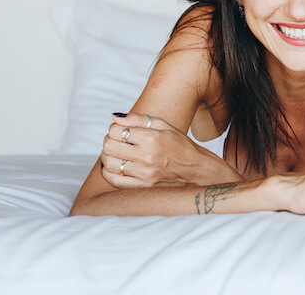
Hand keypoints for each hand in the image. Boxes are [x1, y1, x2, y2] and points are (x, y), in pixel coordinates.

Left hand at [100, 113, 240, 187]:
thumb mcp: (164, 125)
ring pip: (109, 163)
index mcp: (151, 138)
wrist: (196, 169)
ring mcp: (143, 174)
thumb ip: (139, 119)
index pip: (115, 130)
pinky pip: (114, 180)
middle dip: (109, 140)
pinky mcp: (142, 187)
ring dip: (108, 155)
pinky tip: (117, 166)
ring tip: (117, 152)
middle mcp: (146, 156)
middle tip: (117, 140)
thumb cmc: (181, 145)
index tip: (121, 129)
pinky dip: (110, 171)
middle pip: (108, 146)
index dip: (114, 128)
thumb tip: (116, 118)